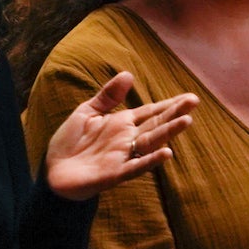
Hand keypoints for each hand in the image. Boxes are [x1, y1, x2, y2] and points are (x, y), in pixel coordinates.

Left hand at [43, 70, 198, 200]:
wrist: (53, 172)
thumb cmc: (70, 142)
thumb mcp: (87, 112)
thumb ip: (108, 96)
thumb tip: (128, 74)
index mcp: (122, 124)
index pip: (151, 112)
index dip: (170, 104)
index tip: (190, 97)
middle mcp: (127, 140)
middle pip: (156, 124)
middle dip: (175, 113)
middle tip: (195, 101)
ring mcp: (123, 157)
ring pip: (151, 143)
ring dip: (168, 133)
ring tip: (186, 121)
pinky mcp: (114, 174)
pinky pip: (135, 167)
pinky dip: (150, 161)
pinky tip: (166, 154)